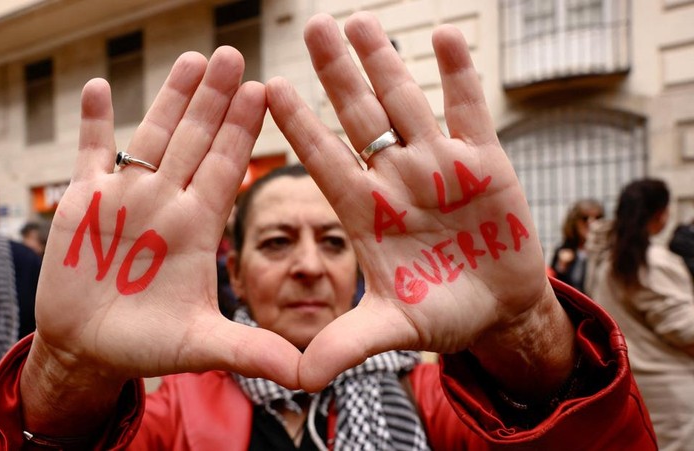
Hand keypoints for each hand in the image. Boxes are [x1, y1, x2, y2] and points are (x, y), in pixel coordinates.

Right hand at [22, 47, 300, 432]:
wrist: (89, 347)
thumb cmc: (146, 346)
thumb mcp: (200, 346)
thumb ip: (250, 352)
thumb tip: (308, 375)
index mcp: (198, 227)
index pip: (226, 168)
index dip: (244, 132)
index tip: (265, 91)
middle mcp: (166, 203)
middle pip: (194, 140)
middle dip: (214, 100)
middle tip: (234, 55)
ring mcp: (125, 197)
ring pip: (150, 136)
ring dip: (168, 99)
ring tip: (191, 60)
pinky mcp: (82, 202)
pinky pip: (88, 154)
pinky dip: (91, 124)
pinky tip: (94, 87)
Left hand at [268, 13, 572, 392]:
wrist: (498, 305)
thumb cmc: (441, 313)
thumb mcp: (396, 329)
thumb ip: (349, 344)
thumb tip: (298, 378)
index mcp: (366, 213)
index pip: (325, 162)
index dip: (301, 128)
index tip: (270, 91)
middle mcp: (395, 180)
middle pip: (360, 119)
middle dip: (338, 76)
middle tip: (313, 29)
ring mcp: (438, 165)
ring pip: (407, 105)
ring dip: (386, 64)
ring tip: (361, 22)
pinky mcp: (484, 161)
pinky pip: (469, 110)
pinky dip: (460, 76)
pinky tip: (444, 37)